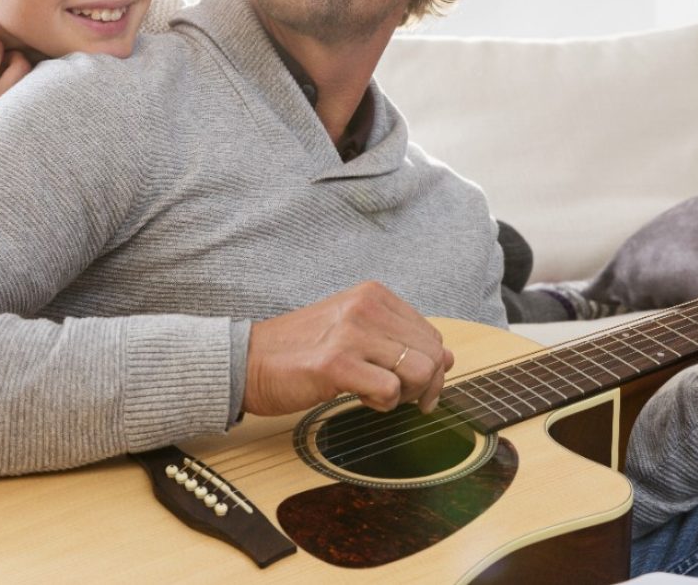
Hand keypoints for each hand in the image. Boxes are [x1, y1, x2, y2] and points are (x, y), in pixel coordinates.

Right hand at [243, 282, 454, 416]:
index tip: (408, 386)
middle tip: (396, 398)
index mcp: (373, 294)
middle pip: (432, 355)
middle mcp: (366, 307)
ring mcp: (351, 333)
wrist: (248, 360)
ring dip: (404, 394)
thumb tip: (449, 359)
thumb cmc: (301, 351)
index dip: (430, 368)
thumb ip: (399, 341)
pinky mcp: (335, 363)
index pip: (431, 335)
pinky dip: (382, 403)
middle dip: (423, 386)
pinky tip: (358, 397)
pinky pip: (390, 390)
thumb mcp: (355, 333)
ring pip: (419, 371)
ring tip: (374, 393)